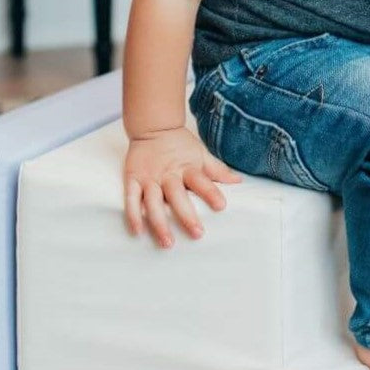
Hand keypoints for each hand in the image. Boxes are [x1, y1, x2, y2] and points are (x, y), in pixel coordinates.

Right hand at [123, 126, 241, 248]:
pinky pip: (131, 199)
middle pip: (177, 196)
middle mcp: (168, 174)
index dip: (210, 193)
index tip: (221, 206)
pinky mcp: (132, 179)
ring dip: (159, 223)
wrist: (153, 127)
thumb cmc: (180, 145)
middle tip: (197, 234)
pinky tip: (138, 231)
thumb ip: (218, 170)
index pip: (201, 181)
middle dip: (186, 216)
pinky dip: (133, 215)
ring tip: (168, 242)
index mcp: (187, 167)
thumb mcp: (201, 154)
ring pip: (153, 202)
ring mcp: (149, 178)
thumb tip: (238, 182)